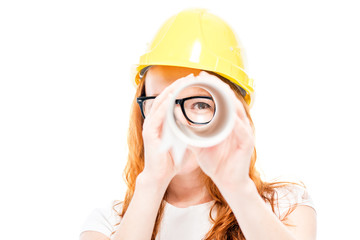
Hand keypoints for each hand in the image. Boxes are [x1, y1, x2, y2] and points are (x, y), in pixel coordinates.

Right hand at [141, 73, 195, 183]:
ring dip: (171, 91)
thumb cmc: (170, 160)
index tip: (191, 80)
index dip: (179, 89)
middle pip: (164, 97)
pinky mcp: (149, 133)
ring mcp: (150, 126)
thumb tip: (201, 124)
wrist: (160, 176)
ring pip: (160, 103)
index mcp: (161, 122)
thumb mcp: (182, 140)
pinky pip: (157, 115)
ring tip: (182, 81)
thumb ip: (187, 129)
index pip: (169, 100)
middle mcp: (153, 121)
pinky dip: (165, 105)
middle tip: (189, 75)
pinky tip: (172, 97)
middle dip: (176, 85)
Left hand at [189, 71, 255, 187]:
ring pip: (237, 111)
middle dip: (218, 87)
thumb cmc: (215, 164)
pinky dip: (235, 121)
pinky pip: (242, 129)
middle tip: (205, 76)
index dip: (211, 87)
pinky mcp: (247, 143)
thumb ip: (190, 133)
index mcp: (226, 123)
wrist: (227, 182)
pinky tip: (228, 115)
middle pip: (229, 100)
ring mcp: (244, 132)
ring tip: (217, 88)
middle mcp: (237, 124)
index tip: (199, 77)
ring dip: (227, 99)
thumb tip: (177, 122)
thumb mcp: (199, 146)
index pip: (220, 100)